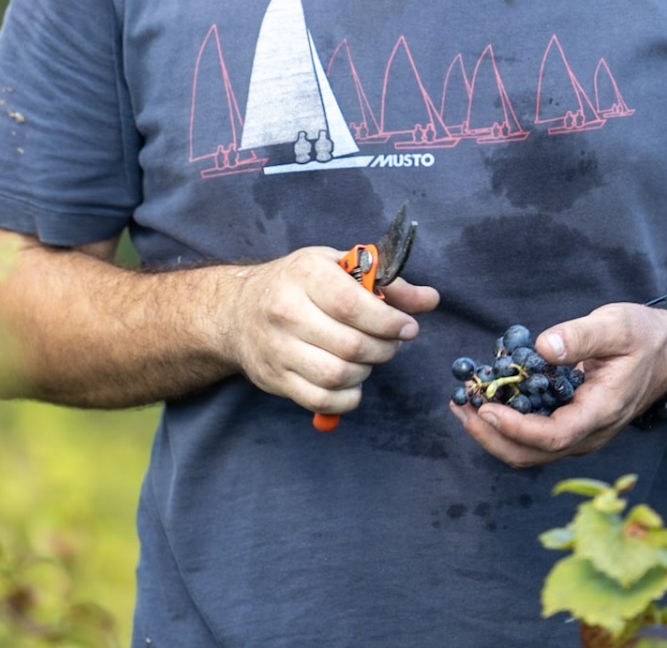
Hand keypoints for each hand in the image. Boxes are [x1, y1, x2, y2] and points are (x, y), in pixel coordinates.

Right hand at [218, 246, 439, 415]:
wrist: (236, 311)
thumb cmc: (297, 284)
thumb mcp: (338, 267)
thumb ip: (387, 283)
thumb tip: (430, 300)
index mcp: (306, 275)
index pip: (354, 306)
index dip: (389, 321)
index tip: (408, 327)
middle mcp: (287, 312)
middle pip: (351, 345)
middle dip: (384, 348)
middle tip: (391, 343)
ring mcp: (278, 349)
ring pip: (338, 375)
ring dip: (366, 372)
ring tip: (368, 358)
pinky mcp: (275, 379)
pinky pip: (320, 400)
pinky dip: (347, 398)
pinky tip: (353, 383)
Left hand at [449, 301, 666, 467]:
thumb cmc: (643, 337)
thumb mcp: (616, 326)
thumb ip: (581, 336)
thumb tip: (541, 347)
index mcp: (601, 411)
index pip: (553, 437)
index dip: (516, 429)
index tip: (486, 408)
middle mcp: (589, 433)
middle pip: (532, 455)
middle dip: (491, 437)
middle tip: (460, 406)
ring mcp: (579, 434)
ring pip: (529, 452)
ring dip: (493, 435)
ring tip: (464, 404)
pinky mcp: (571, 427)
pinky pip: (533, 438)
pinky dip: (505, 426)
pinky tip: (487, 400)